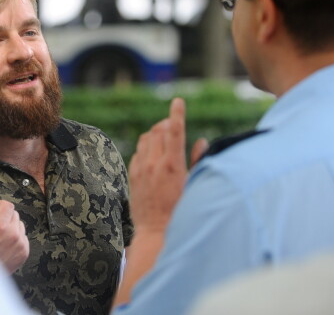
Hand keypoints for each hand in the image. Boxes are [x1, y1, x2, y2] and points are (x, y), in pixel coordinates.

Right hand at [0, 200, 28, 272]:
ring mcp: (20, 246)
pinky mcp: (23, 255)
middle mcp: (13, 235)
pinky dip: (15, 238)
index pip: (8, 206)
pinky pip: (23, 238)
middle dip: (3, 217)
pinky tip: (3, 245)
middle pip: (14, 215)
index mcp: (0, 227)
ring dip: (10, 227)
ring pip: (20, 226)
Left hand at [128, 98, 206, 232]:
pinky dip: (147, 147)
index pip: (174, 131)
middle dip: (167, 123)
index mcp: (172, 165)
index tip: (178, 101)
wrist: (155, 231)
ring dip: (156, 133)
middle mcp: (154, 164)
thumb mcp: (193, 186)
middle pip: (158, 131)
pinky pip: (138, 152)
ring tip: (165, 137)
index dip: (177, 114)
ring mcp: (140, 169)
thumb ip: (198, 161)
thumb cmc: (180, 212)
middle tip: (174, 125)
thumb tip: (201, 142)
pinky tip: (154, 153)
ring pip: (146, 139)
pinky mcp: (132, 175)